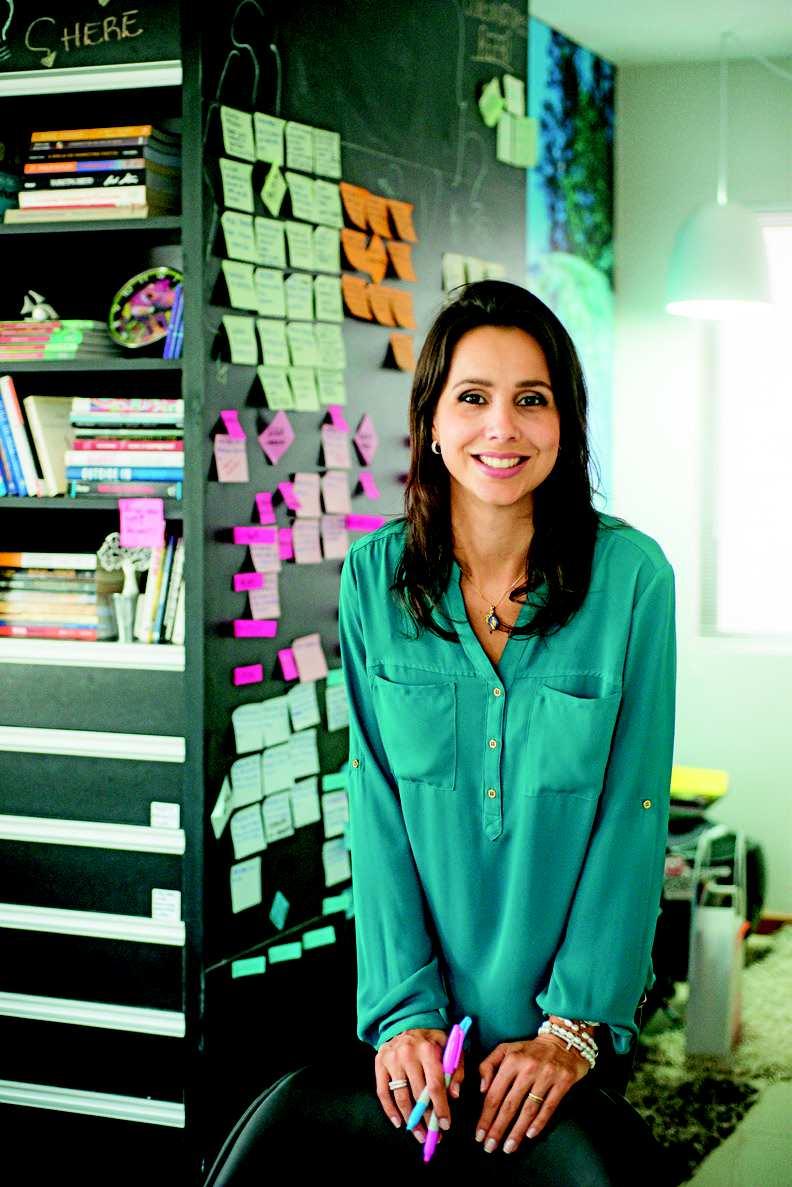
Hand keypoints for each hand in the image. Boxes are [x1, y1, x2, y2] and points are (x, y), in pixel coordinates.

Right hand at [375, 1027, 465, 1144]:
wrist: (405, 1022)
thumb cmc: (431, 1040)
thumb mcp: (448, 1047)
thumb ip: (456, 1069)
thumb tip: (454, 1095)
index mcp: (427, 1049)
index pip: (434, 1084)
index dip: (440, 1107)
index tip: (445, 1124)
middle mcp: (408, 1054)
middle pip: (418, 1094)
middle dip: (427, 1118)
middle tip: (434, 1135)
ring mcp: (392, 1059)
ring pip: (401, 1097)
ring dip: (411, 1120)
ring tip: (419, 1134)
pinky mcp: (379, 1063)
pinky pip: (383, 1092)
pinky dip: (390, 1110)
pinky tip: (398, 1122)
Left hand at [475, 1035, 589, 1154]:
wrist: (563, 1042)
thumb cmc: (529, 1050)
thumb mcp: (506, 1049)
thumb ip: (488, 1065)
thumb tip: (482, 1089)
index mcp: (511, 1060)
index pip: (495, 1093)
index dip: (486, 1116)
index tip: (479, 1134)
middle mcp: (528, 1068)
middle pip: (510, 1105)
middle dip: (498, 1128)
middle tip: (489, 1147)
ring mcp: (547, 1075)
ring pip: (529, 1109)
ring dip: (517, 1131)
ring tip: (508, 1147)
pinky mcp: (563, 1082)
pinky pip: (549, 1107)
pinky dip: (539, 1122)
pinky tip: (530, 1135)